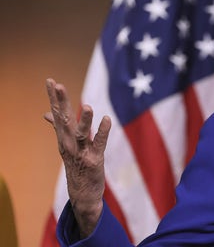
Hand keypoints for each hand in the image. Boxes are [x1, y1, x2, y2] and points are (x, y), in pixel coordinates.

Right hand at [44, 78, 110, 236]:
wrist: (82, 193)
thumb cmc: (76, 165)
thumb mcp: (65, 144)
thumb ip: (58, 127)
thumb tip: (46, 114)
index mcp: (63, 137)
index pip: (57, 113)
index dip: (54, 97)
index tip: (50, 80)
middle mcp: (69, 143)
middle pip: (65, 119)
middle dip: (61, 102)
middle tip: (58, 85)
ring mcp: (81, 151)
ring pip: (81, 133)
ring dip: (84, 120)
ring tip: (88, 106)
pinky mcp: (95, 160)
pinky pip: (99, 144)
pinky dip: (103, 132)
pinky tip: (106, 119)